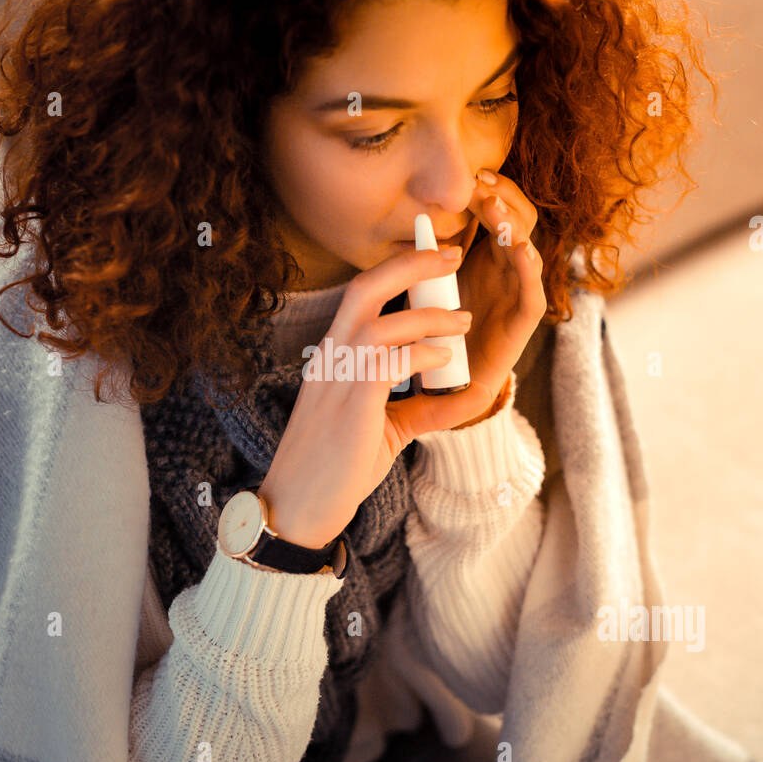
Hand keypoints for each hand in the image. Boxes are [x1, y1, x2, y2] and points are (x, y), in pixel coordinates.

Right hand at [258, 244, 504, 548]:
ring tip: (464, 320)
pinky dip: (420, 355)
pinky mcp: (350, 406)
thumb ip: (419, 406)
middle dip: (411, 264)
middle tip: (453, 255)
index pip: (362, 295)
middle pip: (366, 288)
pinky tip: (443, 362)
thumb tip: (461, 394)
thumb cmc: (335, 468)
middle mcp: (331, 357)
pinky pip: (387, 363)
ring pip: (381, 323)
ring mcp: (337, 380)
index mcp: (333, 356)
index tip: (435, 258)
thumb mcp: (384, 428)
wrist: (298, 506)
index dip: (397, 270)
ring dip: (428, 316)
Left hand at [441, 167, 546, 427]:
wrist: (449, 384)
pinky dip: (529, 270)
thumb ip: (428, 254)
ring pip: (527, 248)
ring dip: (512, 225)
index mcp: (487, 254)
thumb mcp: (429, 283)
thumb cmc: (438, 328)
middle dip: (504, 198)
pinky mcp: (523, 321)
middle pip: (518, 219)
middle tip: (482, 183)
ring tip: (494, 208)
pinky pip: (533, 292)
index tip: (472, 174)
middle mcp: (507, 268)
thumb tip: (411, 214)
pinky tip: (519, 250)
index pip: (499, 210)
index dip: (491, 190)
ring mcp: (519, 292)